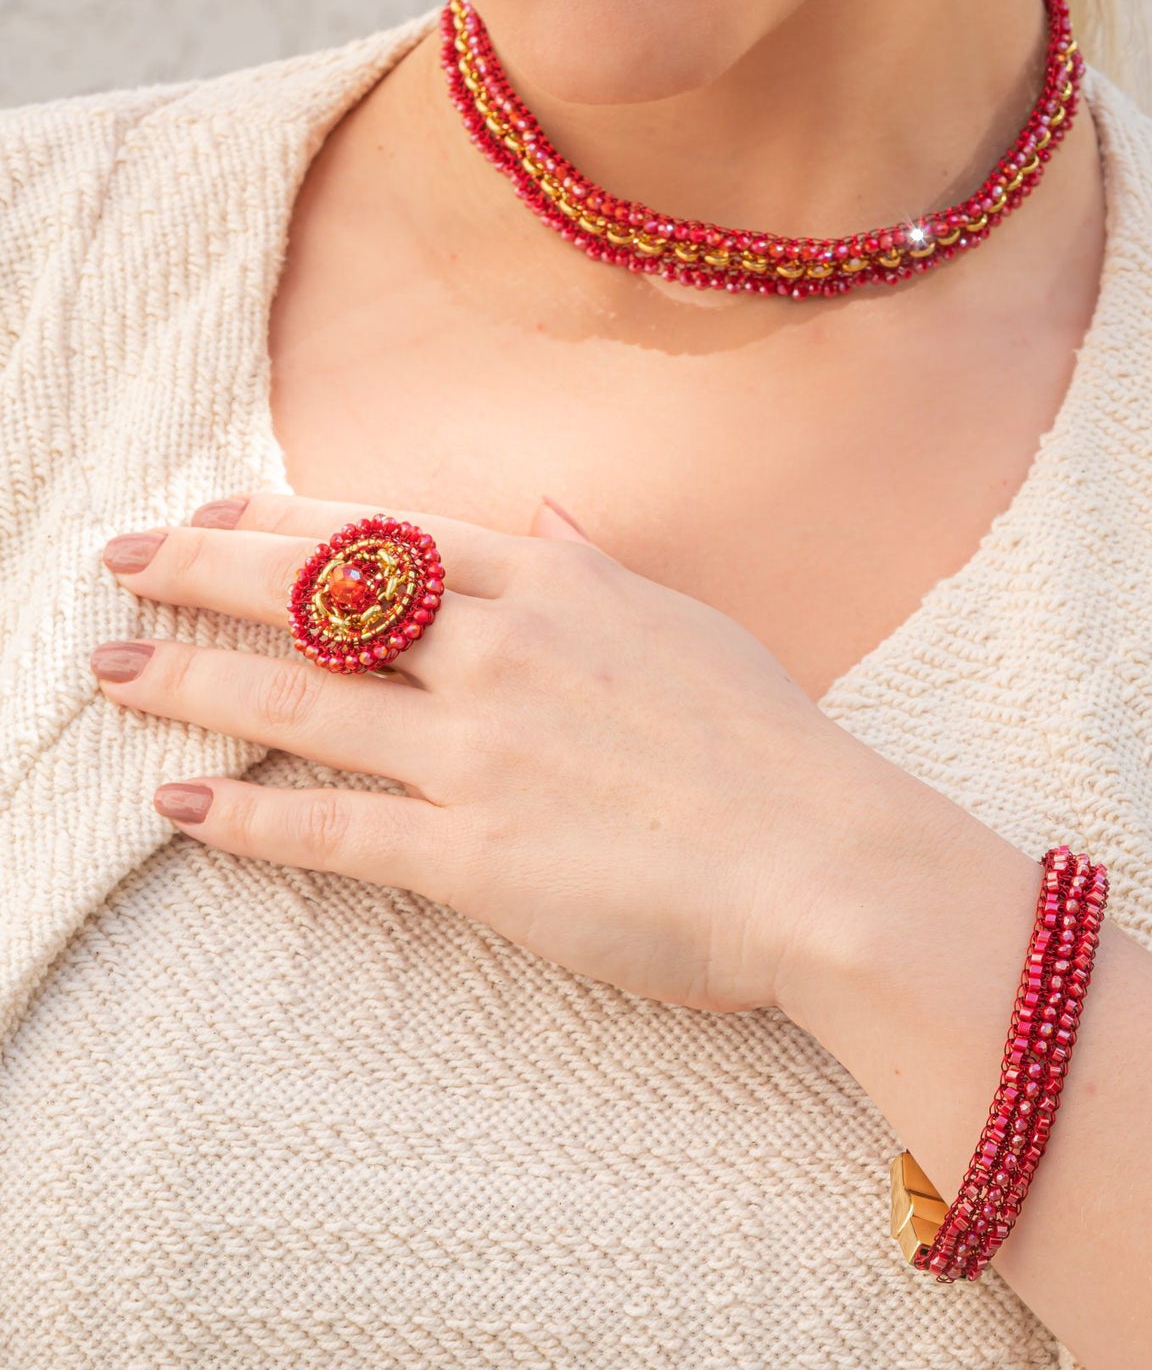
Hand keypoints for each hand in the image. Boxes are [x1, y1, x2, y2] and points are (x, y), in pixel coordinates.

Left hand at [92, 493, 927, 1015]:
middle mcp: (498, 653)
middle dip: (199, 570)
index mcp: (551, 586)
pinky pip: (331, 829)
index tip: (210, 508)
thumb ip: (597, 569)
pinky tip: (179, 803)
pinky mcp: (473, 857)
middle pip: (314, 596)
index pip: (384, 534)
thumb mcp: (687, 625)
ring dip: (187, 679)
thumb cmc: (772, 744)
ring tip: (108, 668)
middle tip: (119, 558)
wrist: (825, 861)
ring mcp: (477, 753)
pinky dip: (245, 815)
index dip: (280, 518)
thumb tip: (545, 516)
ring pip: (296, 701)